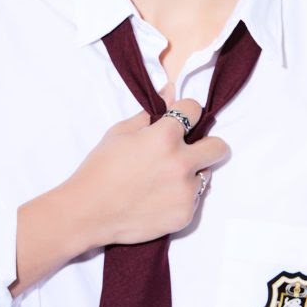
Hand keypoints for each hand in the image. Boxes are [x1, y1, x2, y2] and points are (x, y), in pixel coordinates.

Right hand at [60, 98, 229, 250]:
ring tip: (163, 179)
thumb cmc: (100, 168)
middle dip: (206, 144)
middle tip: (189, 150)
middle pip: (218, 147)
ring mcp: (186, 191)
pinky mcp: (185, 215)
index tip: (181, 119)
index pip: (195, 110)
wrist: (87, 213)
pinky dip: (182, 196)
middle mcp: (182, 163)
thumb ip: (151, 113)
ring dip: (191, 173)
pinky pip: (195, 198)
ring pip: (206, 175)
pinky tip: (159, 198)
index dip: (186, 112)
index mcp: (165, 137)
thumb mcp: (121, 132)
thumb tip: (170, 91)